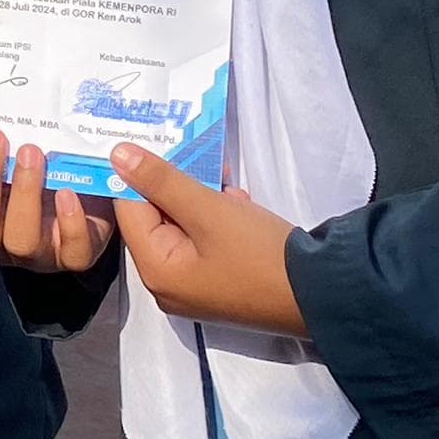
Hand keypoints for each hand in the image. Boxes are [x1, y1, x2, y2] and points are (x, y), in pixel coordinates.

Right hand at [0, 129, 115, 272]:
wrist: (86, 193)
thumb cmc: (32, 166)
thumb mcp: (4, 153)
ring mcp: (34, 252)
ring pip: (20, 240)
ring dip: (23, 193)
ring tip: (32, 152)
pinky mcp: (73, 255)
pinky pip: (71, 254)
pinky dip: (69, 223)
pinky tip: (67, 192)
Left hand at [103, 144, 305, 335]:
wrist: (321, 294)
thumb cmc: (258, 253)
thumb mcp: (209, 210)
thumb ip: (162, 180)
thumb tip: (116, 155)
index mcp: (155, 271)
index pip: (129, 209)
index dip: (141, 173)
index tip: (159, 143)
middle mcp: (166, 285)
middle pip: (155, 218)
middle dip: (177, 185)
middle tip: (201, 158)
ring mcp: (193, 287)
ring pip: (183, 226)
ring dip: (202, 199)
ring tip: (228, 184)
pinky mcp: (218, 283)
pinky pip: (203, 241)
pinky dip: (217, 219)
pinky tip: (239, 204)